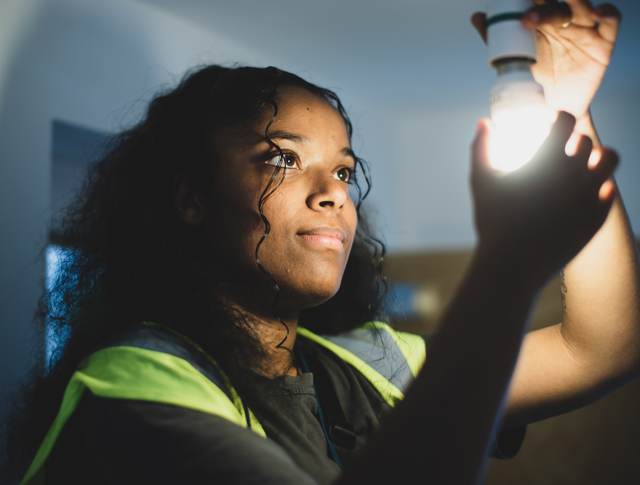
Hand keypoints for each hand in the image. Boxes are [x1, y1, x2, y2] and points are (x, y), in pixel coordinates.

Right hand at [471, 112, 617, 285]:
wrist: (512, 266)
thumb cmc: (493, 222)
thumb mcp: (481, 181)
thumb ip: (482, 148)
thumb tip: (484, 123)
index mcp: (547, 160)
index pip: (568, 120)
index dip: (560, 119)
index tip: (552, 126)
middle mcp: (574, 174)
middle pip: (587, 140)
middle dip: (573, 141)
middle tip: (561, 150)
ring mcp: (590, 196)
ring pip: (609, 159)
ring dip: (597, 157)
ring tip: (582, 164)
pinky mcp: (598, 217)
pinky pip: (609, 191)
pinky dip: (598, 186)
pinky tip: (584, 191)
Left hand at [472, 1, 621, 119]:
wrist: (553, 110)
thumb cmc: (536, 80)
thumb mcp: (513, 60)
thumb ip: (495, 38)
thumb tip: (477, 16)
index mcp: (542, 22)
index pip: (538, 1)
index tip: (514, 0)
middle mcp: (563, 22)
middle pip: (557, 3)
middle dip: (544, 4)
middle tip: (528, 16)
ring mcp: (584, 30)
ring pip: (581, 6)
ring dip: (570, 3)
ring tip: (555, 6)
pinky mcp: (603, 42)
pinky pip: (611, 20)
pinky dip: (606, 12)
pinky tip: (596, 13)